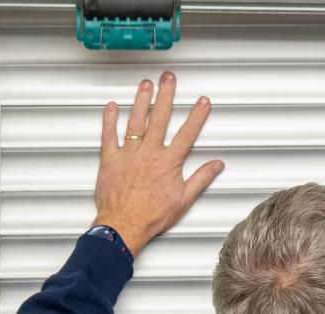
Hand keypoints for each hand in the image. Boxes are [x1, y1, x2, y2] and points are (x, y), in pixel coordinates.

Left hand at [93, 72, 224, 254]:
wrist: (124, 225)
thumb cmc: (152, 216)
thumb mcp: (184, 199)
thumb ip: (201, 178)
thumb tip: (216, 165)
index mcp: (168, 162)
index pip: (187, 133)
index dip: (197, 116)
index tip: (202, 101)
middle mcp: (149, 153)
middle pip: (160, 118)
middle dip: (166, 95)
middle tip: (169, 78)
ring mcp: (128, 154)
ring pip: (135, 121)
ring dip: (141, 100)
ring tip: (146, 84)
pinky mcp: (110, 159)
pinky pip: (108, 135)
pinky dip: (109, 120)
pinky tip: (112, 106)